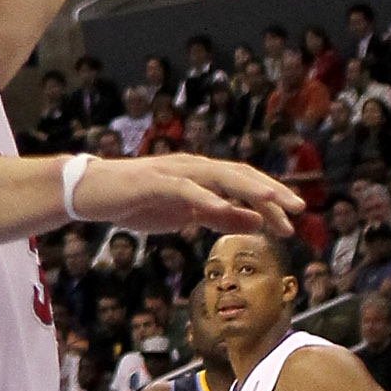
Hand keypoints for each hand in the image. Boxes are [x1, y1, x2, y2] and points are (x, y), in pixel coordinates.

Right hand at [75, 152, 302, 241]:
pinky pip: (185, 188)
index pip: (245, 183)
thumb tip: (257, 223)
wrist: (92, 192)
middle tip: (298, 208)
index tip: (295, 220)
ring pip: (219, 175)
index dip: (271, 199)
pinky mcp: (154, 181)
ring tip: (273, 201)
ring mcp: (174, 172)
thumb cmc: (138, 202)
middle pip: (240, 175)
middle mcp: (193, 168)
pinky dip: (206, 197)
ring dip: (248, 188)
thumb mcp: (185, 215)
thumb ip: (220, 217)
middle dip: (271, 191)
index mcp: (202, 176)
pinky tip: (224, 208)